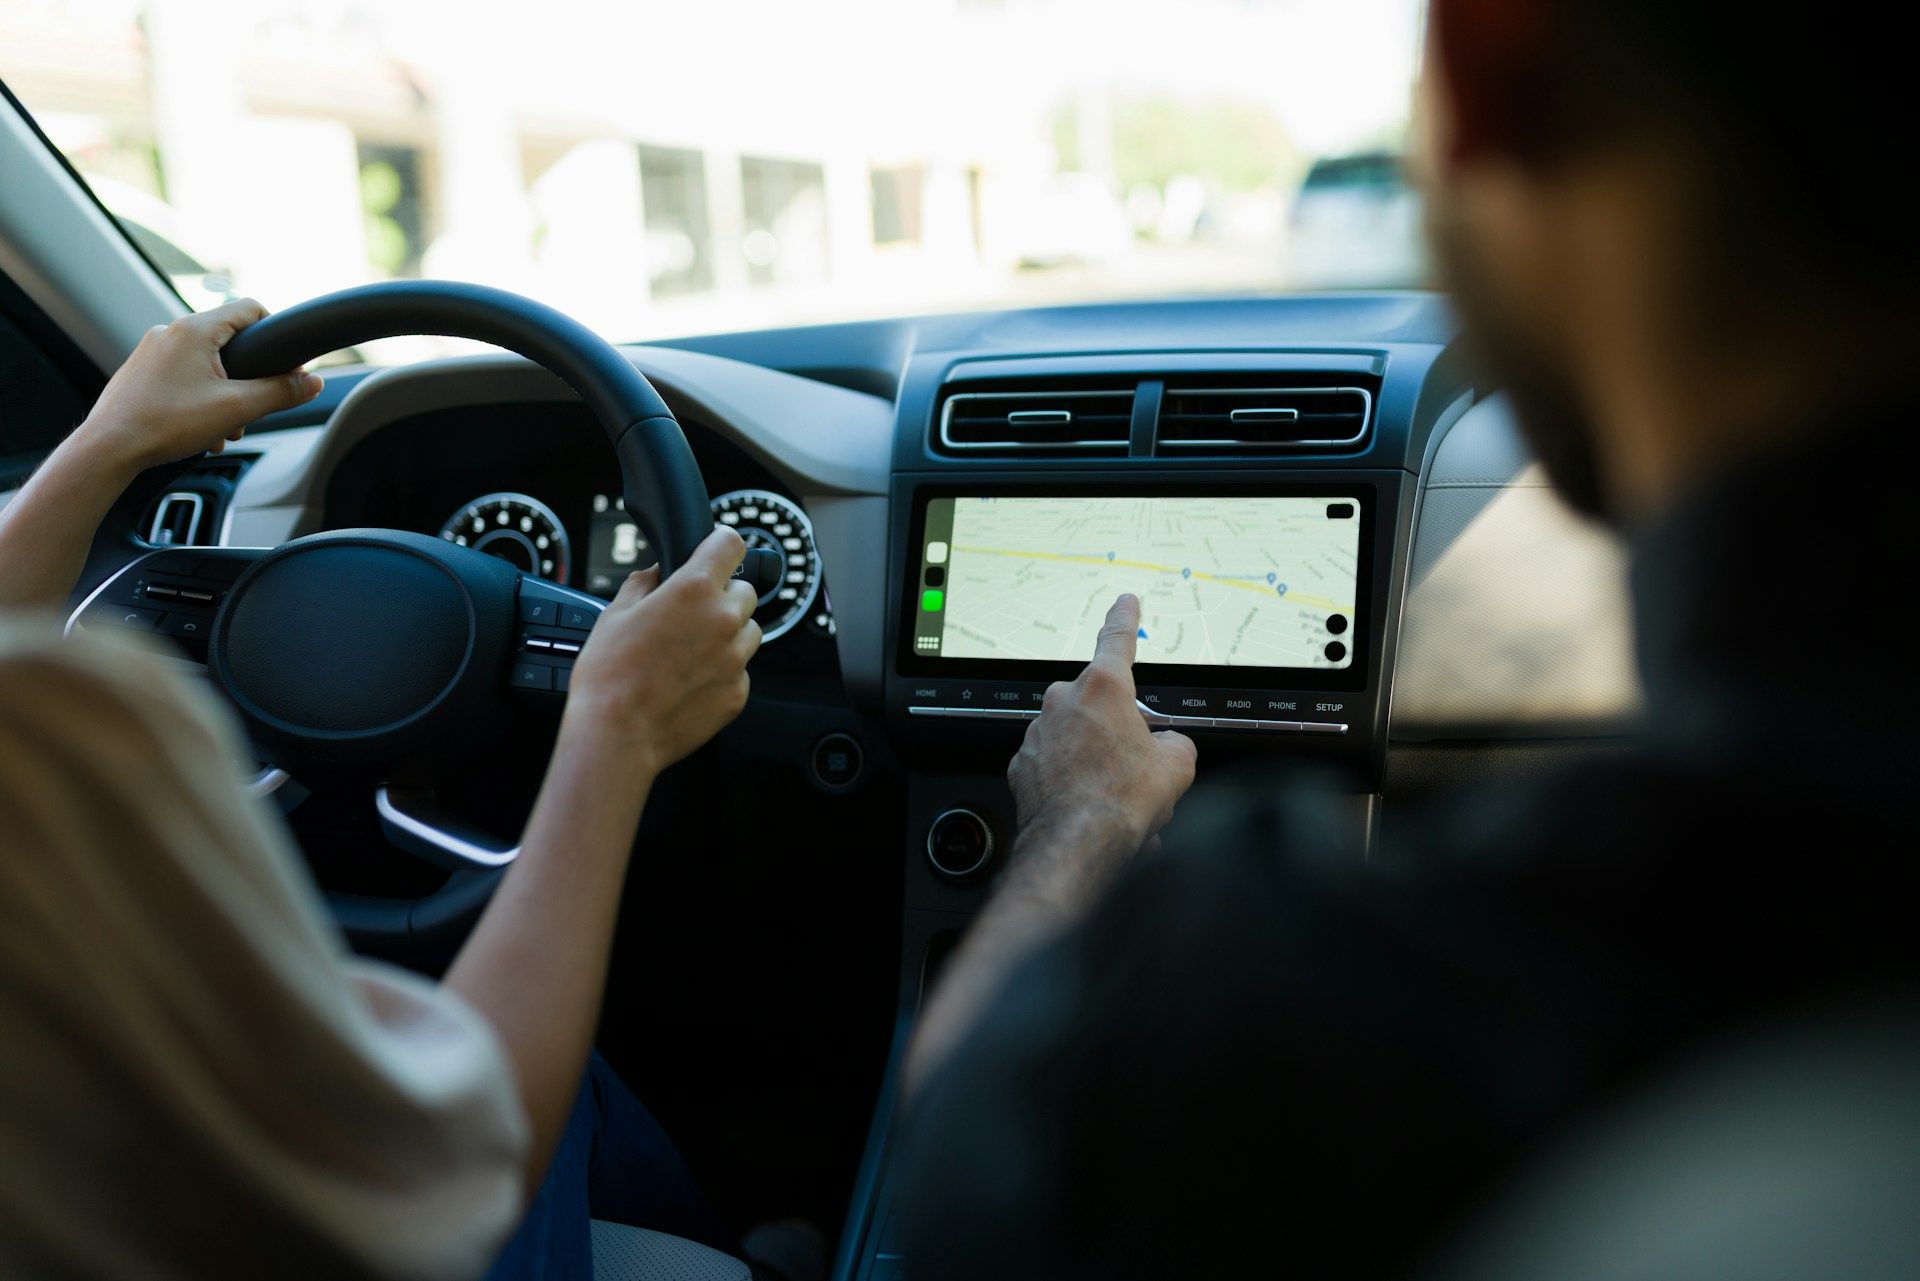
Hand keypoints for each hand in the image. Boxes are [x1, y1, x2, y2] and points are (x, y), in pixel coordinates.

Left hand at [77, 299, 322, 473]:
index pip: (250, 309)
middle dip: (247, 378)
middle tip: (250, 409)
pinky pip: (182, 376)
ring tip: (220, 427)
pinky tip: (197, 428)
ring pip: (205, 363)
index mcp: (194, 330)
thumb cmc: (165, 423)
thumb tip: (313, 382)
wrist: (109, 448)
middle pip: (229, 342)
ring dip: (222, 393)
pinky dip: (198, 398)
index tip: (286, 366)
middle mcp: (170, 332)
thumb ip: (281, 392)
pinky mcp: (140, 371)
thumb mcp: (238, 409)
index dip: (276, 334)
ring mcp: (152, 351)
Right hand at [561, 526, 761, 777]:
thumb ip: (644, 582)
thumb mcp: (615, 612)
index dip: (721, 545)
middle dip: (722, 597)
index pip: (731, 544)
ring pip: (749, 631)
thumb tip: (656, 573)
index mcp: (695, 589)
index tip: (716, 552)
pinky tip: (691, 681)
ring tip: (690, 652)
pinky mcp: (739, 692)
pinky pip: (741, 670)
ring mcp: (736, 659)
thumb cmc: (610, 675)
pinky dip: (723, 671)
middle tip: (691, 616)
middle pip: (745, 592)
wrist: (617, 734)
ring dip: (728, 634)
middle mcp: (724, 619)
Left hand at [1008, 594, 1197, 858]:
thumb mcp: (1177, 764)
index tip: (1125, 602)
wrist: (1078, 842)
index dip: (1125, 618)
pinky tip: (1088, 807)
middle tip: (1132, 768)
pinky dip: (1070, 783)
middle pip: (1098, 706)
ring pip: (1075, 739)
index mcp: (1104, 688)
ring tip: (1112, 798)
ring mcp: (1038, 732)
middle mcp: (1064, 702)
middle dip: (1115, 732)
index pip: (1117, 640)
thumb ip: (1175, 742)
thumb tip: (1169, 747)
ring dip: (1093, 761)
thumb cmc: (1122, 800)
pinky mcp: (1021, 764)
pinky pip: (1052, 766)